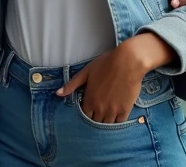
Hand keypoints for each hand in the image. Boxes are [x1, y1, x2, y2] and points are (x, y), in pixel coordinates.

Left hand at [57, 34, 176, 123]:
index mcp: (89, 99)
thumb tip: (57, 93)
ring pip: (106, 123)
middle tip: (99, 108)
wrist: (128, 62)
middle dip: (95, 116)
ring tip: (107, 112)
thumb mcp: (86, 72)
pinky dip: (117, 120)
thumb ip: (72, 85)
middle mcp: (100, 108)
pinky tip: (116, 113)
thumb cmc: (105, 64)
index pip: (84, 114)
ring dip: (105, 120)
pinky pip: (119, 123)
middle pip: (95, 121)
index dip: (86, 111)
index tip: (90, 105)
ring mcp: (113, 111)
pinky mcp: (125, 110)